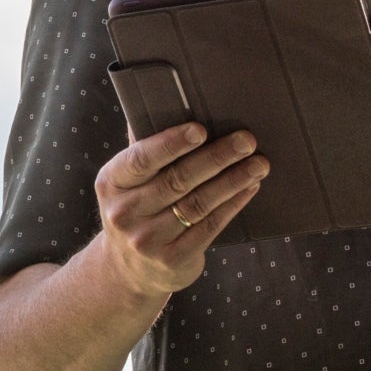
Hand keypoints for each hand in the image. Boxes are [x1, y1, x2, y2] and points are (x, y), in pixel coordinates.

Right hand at [91, 123, 268, 296]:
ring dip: (234, 180)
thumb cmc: (136, 208)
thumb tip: (163, 100)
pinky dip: (233, 204)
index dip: (172, 143)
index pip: (142, 158)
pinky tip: (250, 188)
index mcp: (111, 182)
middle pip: (178, 179)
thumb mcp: (127, 181)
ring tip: (259, 163)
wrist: (127, 270)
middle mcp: (125, 212)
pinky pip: (210, 226)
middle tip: (247, 140)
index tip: (201, 129)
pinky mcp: (172, 260)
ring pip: (199, 203)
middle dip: (217, 157)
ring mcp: (147, 240)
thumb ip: (143, 146)